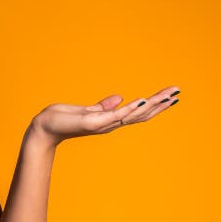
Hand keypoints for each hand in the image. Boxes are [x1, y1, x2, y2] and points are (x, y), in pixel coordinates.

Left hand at [30, 85, 180, 146]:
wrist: (43, 128)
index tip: (171, 94)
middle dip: (160, 104)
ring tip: (169, 95)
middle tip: (178, 93)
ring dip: (152, 105)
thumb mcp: (85, 110)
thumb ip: (102, 106)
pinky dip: (131, 108)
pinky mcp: (92, 122)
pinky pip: (115, 115)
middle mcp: (109, 124)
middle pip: (141, 114)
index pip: (137, 112)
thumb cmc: (61, 120)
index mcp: (109, 119)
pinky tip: (144, 100)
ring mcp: (102, 124)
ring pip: (133, 114)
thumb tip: (119, 98)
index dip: (155, 104)